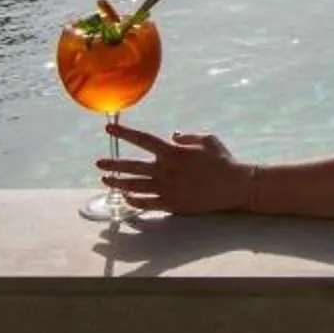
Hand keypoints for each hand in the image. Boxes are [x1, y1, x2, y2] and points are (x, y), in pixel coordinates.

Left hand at [99, 124, 256, 214]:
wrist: (235, 186)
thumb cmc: (223, 160)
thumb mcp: (208, 139)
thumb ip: (187, 136)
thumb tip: (172, 135)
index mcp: (173, 152)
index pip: (142, 140)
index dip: (124, 133)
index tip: (108, 129)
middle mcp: (166, 170)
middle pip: (132, 166)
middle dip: (113, 164)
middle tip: (98, 164)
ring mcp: (167, 188)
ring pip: (135, 186)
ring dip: (118, 183)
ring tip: (106, 181)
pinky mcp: (172, 204)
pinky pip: (146, 203)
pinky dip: (134, 200)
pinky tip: (125, 198)